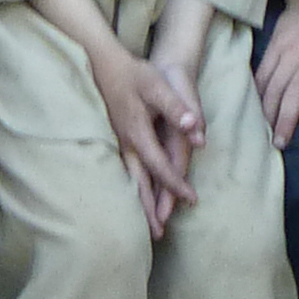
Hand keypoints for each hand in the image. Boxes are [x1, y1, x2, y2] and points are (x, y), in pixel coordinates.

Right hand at [91, 41, 202, 238]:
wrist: (102, 63)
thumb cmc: (133, 74)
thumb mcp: (157, 86)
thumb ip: (177, 108)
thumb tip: (196, 129)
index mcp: (139, 133)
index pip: (161, 166)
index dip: (175, 185)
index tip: (191, 201)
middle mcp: (127, 143)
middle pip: (139, 183)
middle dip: (149, 208)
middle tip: (159, 234)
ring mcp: (117, 143)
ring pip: (129, 180)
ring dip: (137, 203)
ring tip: (145, 226)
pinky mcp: (114, 140)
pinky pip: (123, 172)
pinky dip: (129, 189)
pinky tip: (131, 198)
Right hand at [255, 0, 298, 143]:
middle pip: (295, 94)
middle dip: (285, 121)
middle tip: (280, 143)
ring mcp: (290, 53)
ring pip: (274, 87)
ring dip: (268, 111)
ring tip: (267, 131)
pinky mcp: (275, 47)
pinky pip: (263, 74)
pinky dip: (258, 92)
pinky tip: (256, 107)